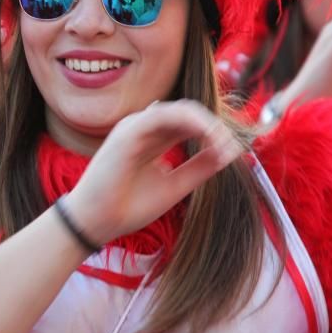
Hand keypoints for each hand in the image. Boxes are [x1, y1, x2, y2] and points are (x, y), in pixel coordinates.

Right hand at [63, 100, 242, 244]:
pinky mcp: (129, 131)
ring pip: (180, 110)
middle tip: (234, 146)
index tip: (235, 151)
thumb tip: (229, 152)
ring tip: (224, 142)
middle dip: (215, 126)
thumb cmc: (128, 206)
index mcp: (154, 139)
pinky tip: (208, 136)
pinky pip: (165, 115)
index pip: (189, 123)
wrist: (97, 222)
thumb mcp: (174, 186)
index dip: (215, 132)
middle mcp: (144, 128)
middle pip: (188, 113)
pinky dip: (191, 122)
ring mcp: (135, 127)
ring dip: (207, 123)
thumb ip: (199, 167)